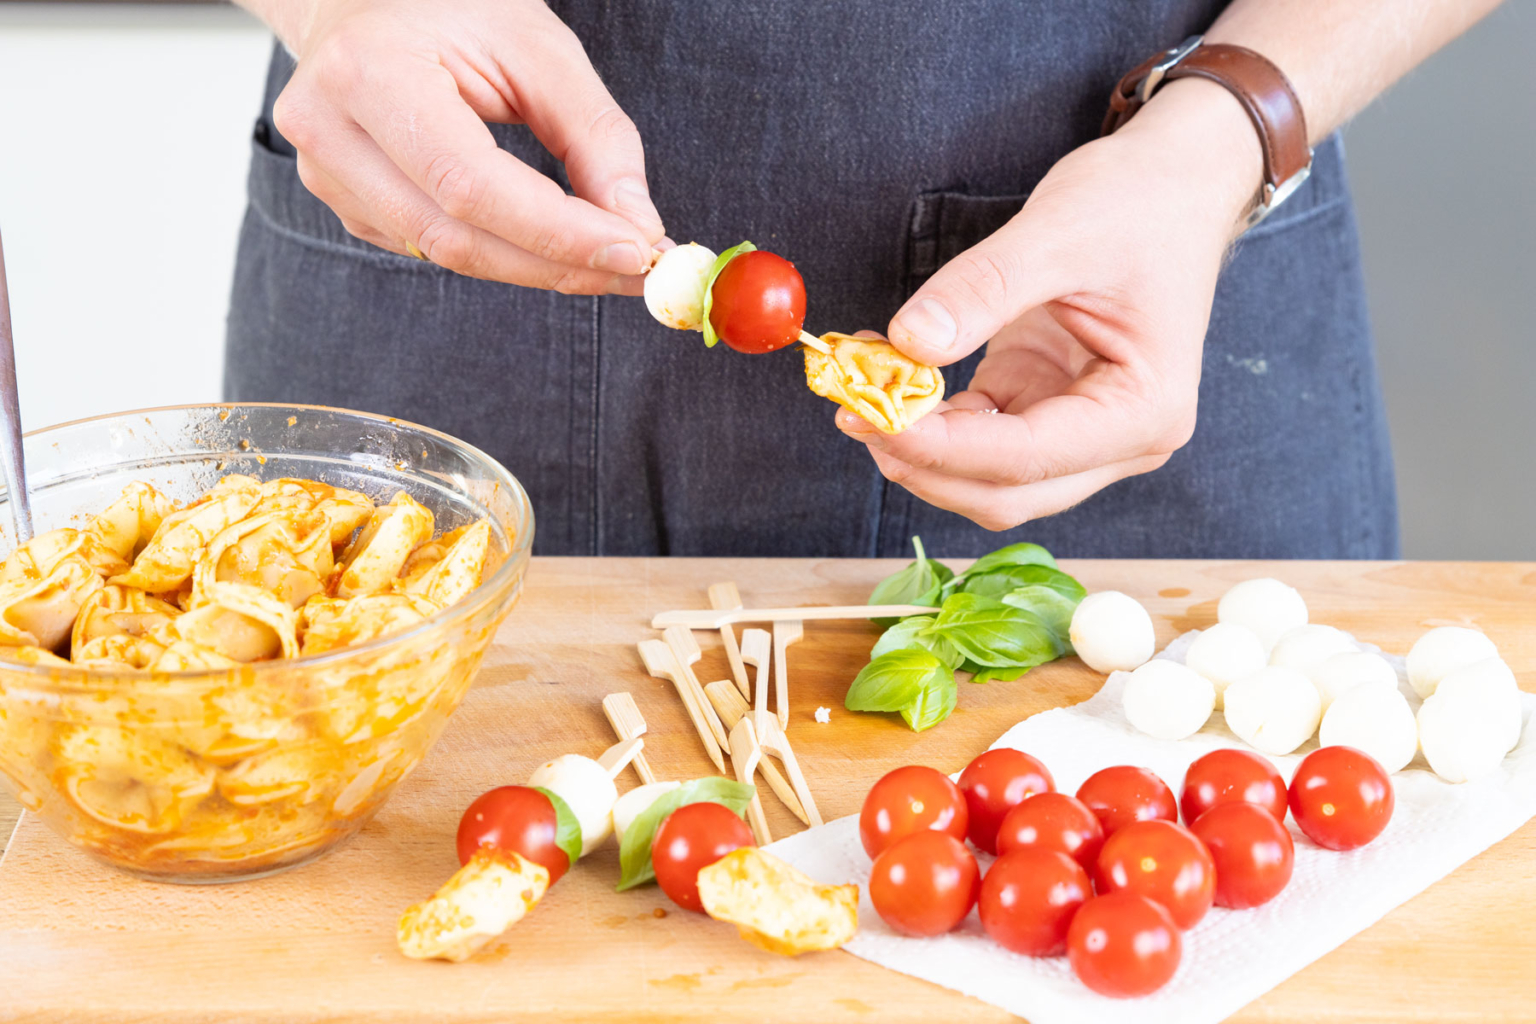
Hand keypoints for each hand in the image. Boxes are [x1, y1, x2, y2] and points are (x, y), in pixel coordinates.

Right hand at [262, 0, 664, 292]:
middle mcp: (330, 130)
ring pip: (448, 255)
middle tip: (639, 272)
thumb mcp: (539, 49)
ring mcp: (327, 176)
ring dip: (539, 269)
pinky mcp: (347, 207)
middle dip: (559, 264)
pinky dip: (506, 255)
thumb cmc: (456, 12)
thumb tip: (639, 229)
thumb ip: (595, 138)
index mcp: (369, 71)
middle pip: (456, 236)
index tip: (635, 250)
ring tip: (608, 261)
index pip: (470, 183)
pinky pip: (436, 251)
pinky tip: (551, 243)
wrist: (368, 4)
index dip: (556, 231)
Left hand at [837, 80, 1263, 530]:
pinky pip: (980, 439)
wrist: (1174, 183)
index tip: (869, 414)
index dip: (940, 448)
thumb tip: (909, 343)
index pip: (1026, 458)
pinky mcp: (1047, 410)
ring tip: (860, 392)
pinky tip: (890, 380)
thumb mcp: (1058, 233)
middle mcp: (1122, 440)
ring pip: (988, 479)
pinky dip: (932, 421)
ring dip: (921, 449)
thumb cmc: (1139, 203)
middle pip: (1006, 492)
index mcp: (1145, 410)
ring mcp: (1085, 433)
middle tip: (851, 412)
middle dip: (924, 462)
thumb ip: (982, 290)